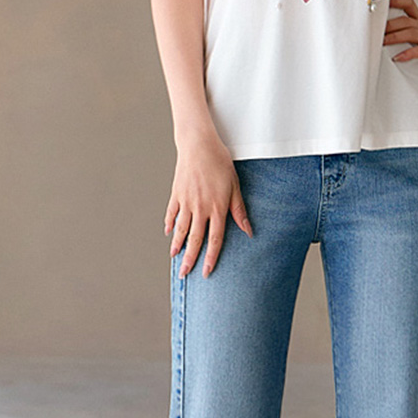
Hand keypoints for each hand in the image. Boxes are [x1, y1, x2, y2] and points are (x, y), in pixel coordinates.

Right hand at [165, 130, 252, 278]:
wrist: (198, 143)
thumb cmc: (219, 162)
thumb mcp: (234, 186)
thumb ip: (239, 210)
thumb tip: (248, 231)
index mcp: (216, 209)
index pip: (214, 240)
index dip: (211, 258)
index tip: (206, 272)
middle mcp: (200, 208)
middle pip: (195, 240)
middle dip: (190, 259)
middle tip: (185, 274)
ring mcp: (186, 202)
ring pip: (181, 229)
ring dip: (177, 246)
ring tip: (175, 258)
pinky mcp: (176, 193)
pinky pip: (172, 213)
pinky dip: (169, 223)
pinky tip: (169, 233)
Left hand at [383, 0, 417, 82]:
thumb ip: (406, 36)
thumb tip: (382, 37)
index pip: (409, 4)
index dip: (396, 0)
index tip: (382, 2)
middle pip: (405, 21)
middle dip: (389, 25)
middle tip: (374, 31)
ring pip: (411, 33)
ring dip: (395, 37)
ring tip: (383, 42)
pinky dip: (408, 53)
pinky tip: (398, 57)